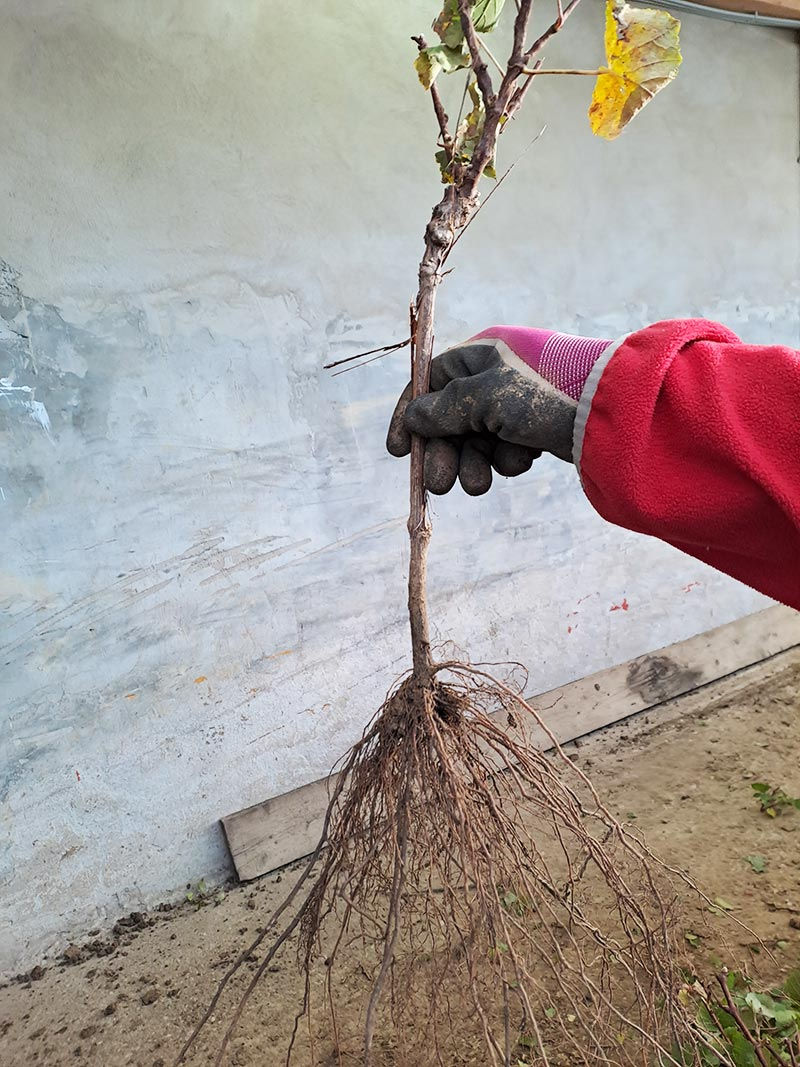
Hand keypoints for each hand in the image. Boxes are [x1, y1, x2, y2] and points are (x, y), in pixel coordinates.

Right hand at [386, 326, 610, 494]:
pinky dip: (508, 458)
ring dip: (474, 463)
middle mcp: (495, 376)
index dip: (410, 416)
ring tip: (481, 484)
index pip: (429, 383)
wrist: (611, 413)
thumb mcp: (486, 398)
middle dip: (445, 453)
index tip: (397, 451)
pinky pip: (505, 447)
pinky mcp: (535, 427)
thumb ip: (446, 408)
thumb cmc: (544, 394)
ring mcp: (516, 403)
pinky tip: (524, 460)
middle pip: (450, 419)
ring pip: (477, 440)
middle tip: (441, 486)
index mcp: (480, 355)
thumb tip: (415, 417)